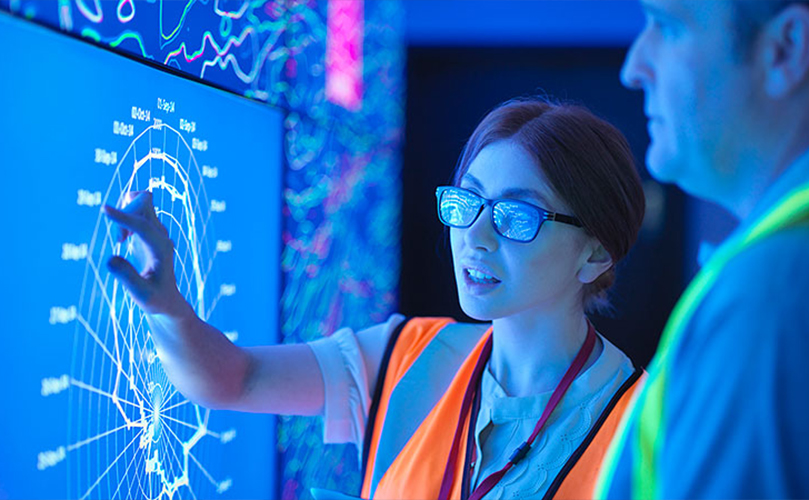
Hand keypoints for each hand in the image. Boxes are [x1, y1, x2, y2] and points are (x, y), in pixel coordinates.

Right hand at [103, 191, 190, 318]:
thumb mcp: (141, 295)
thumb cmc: (155, 299)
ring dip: (124, 213)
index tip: (103, 209)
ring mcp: (156, 231)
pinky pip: (136, 209)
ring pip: (140, 202)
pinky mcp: (148, 231)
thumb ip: (126, 277)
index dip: (123, 217)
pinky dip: (124, 216)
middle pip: (144, 203)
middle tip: (119, 241)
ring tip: (121, 240)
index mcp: (162, 247)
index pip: (143, 224)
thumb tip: (110, 259)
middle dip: (124, 214)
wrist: (166, 299)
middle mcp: (161, 234)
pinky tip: (123, 239)